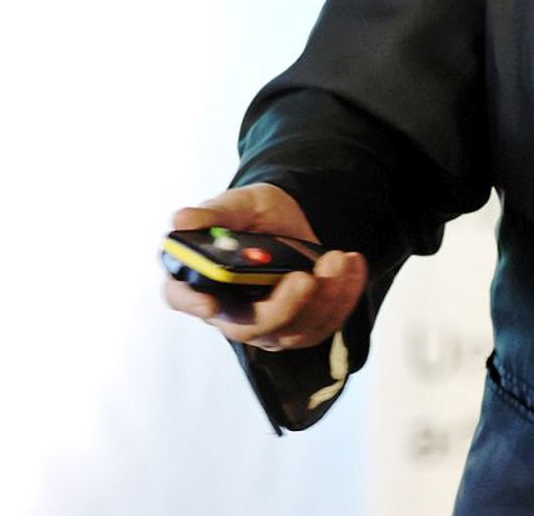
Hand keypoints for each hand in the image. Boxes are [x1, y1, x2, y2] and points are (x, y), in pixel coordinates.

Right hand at [162, 183, 367, 352]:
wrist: (288, 218)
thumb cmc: (252, 213)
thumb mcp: (238, 203)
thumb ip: (215, 213)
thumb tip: (182, 220)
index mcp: (200, 278)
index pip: (181, 297)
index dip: (192, 303)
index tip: (210, 302)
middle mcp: (229, 310)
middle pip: (247, 328)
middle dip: (281, 306)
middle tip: (305, 278)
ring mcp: (267, 323)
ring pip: (294, 329)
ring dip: (323, 297)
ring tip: (337, 258)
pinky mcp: (302, 324)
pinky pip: (327, 322)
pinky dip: (345, 294)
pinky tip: (352, 263)